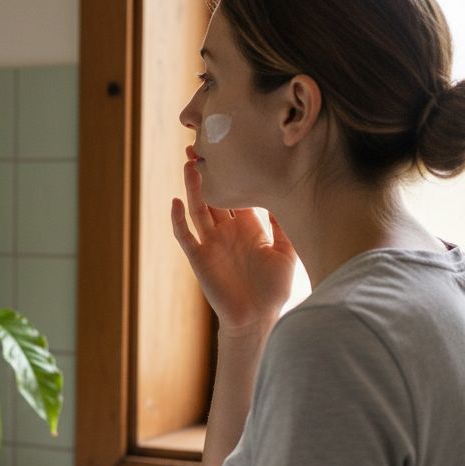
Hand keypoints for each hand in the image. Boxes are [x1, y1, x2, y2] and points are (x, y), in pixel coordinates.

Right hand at [170, 156, 297, 333]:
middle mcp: (227, 232)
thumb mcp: (287, 251)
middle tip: (203, 147)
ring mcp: (211, 244)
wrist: (258, 318)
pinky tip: (176, 202)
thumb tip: (288, 195)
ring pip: (198, 210)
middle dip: (208, 174)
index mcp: (248, 228)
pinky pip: (185, 236)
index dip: (232, 174)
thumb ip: (285, 225)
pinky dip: (178, 220)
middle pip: (213, 196)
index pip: (237, 194)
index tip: (233, 150)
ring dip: (192, 188)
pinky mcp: (199, 259)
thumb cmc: (274, 289)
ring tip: (189, 165)